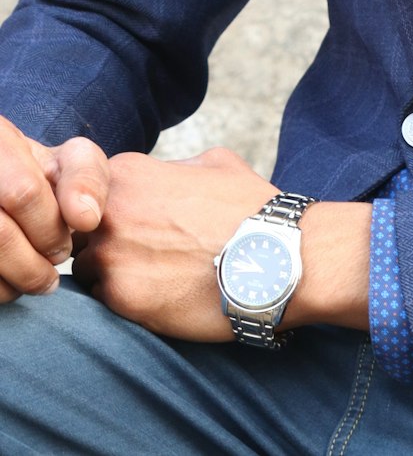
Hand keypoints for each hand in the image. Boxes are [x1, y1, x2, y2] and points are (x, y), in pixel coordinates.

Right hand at [0, 115, 108, 302]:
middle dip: (34, 262)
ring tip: (35, 278)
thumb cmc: (41, 172)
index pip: (23, 193)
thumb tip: (86, 218)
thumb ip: (86, 178)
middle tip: (54, 266)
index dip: (50, 227)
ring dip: (14, 282)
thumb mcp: (69, 160)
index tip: (71, 240)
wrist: (3, 178)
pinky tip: (10, 282)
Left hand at [70, 147, 372, 340]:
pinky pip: (105, 303)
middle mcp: (109, 209)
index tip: (140, 227)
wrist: (275, 257)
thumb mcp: (215, 163)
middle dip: (110, 243)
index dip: (114, 214)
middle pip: (83, 234)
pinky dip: (128, 303)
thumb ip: (172, 168)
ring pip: (89, 270)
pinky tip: (163, 298)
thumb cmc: (251, 209)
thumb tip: (162, 176)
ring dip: (114, 276)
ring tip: (157, 279)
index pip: (89, 196)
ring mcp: (111, 254)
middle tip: (148, 255)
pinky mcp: (120, 297)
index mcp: (128, 172)